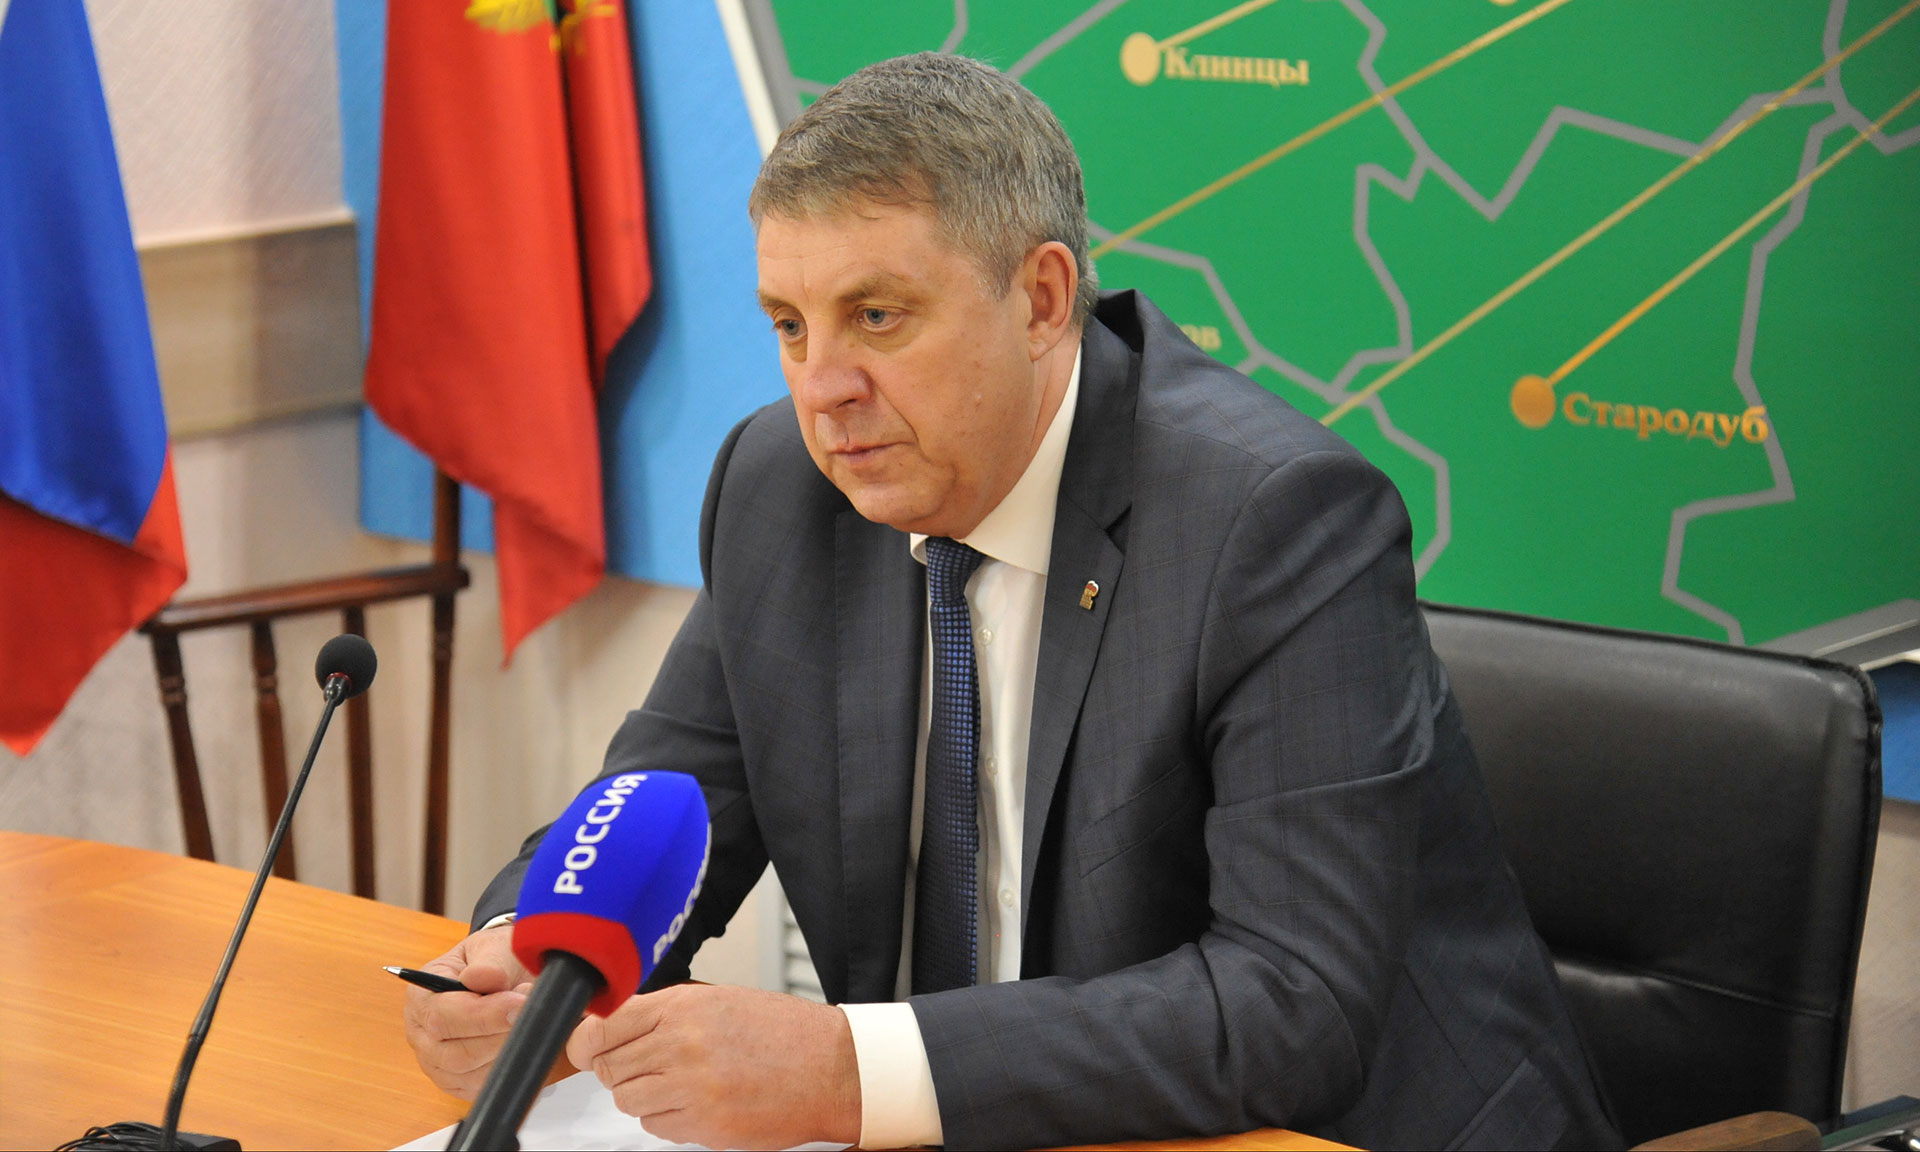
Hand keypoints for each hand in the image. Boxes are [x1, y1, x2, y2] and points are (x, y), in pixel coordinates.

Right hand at [402, 924, 534, 1099]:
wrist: (506, 976)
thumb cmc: (493, 961)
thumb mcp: (491, 949)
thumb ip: (488, 964)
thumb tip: (481, 977)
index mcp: (421, 997)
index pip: (444, 1016)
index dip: (485, 1014)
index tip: (519, 1003)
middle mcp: (423, 1036)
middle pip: (457, 1054)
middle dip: (502, 1035)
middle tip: (534, 1010)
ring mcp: (439, 1065)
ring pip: (474, 1076)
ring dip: (510, 1052)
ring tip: (533, 1022)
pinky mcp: (460, 1084)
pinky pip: (486, 1088)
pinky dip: (511, 1070)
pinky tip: (526, 1045)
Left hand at [566, 983, 861, 1148]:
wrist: (832, 1068)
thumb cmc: (783, 1033)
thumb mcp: (720, 1001)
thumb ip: (666, 1012)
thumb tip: (613, 1024)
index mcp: (684, 1006)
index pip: (603, 1026)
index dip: (587, 1041)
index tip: (587, 1048)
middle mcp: (682, 1044)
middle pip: (609, 1068)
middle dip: (620, 1070)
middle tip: (647, 1067)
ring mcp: (692, 1088)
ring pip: (628, 1101)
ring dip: (644, 1096)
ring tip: (678, 1084)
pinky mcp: (705, 1125)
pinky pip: (656, 1126)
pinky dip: (667, 1118)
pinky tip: (696, 1103)